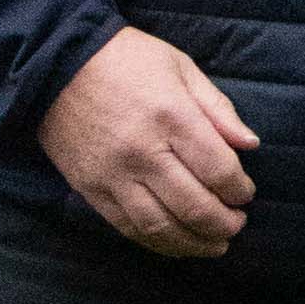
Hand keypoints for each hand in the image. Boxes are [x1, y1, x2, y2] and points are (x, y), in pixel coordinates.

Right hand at [40, 26, 257, 257]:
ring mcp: (113, 174)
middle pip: (194, 206)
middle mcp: (142, 151)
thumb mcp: (180, 67)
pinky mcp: (90, 188)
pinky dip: (158, 243)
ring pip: (162, 227)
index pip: (218, 170)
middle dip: (225, 224)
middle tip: (237, 224)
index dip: (239, 190)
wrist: (54, 63)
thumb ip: (218, 108)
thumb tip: (250, 144)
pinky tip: (178, 243)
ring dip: (195, 243)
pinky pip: (128, 228)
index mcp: (171, 116)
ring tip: (215, 243)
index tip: (245, 193)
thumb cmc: (126, 59)